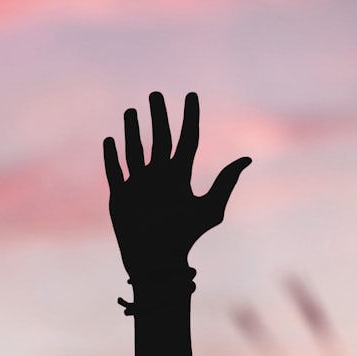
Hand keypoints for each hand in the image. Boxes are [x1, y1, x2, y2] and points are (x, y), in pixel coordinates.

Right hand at [103, 92, 250, 279]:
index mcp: (181, 176)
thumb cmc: (185, 237)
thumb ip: (224, 182)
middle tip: (155, 94)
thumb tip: (247, 158)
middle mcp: (160, 177)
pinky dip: (111, 156)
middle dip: (158, 116)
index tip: (191, 96)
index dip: (190, 117)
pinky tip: (110, 140)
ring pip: (135, 151)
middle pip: (159, 139)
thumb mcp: (210, 208)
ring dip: (133, 131)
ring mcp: (139, 186)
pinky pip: (115, 171)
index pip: (187, 139)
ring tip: (132, 111)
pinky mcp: (120, 197)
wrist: (157, 261)